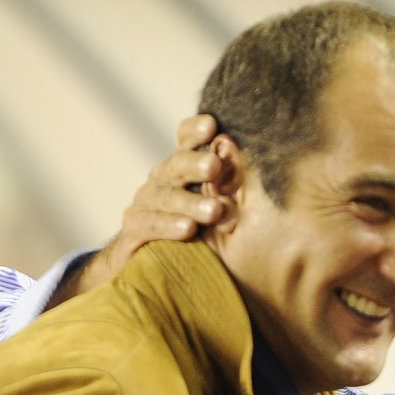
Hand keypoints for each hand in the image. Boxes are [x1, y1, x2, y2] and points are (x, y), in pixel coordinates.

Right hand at [67, 114, 224, 297]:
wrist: (150, 269)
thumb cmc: (196, 236)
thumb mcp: (214, 208)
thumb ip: (230, 189)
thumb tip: (262, 167)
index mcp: (181, 170)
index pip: (184, 140)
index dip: (194, 131)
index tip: (212, 125)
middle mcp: (161, 181)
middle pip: (176, 166)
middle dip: (195, 165)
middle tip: (215, 166)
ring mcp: (144, 204)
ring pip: (167, 198)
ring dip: (191, 203)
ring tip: (214, 211)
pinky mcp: (133, 230)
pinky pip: (151, 225)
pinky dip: (169, 226)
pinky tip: (188, 229)